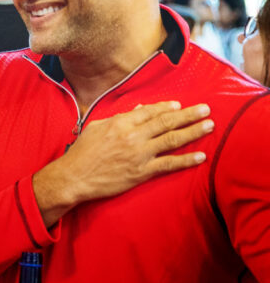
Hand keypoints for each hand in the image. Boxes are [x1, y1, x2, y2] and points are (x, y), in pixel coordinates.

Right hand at [33, 101, 212, 225]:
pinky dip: (186, 160)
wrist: (74, 177)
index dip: (168, 107)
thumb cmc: (82, 152)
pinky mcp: (142, 172)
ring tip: (209, 126)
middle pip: (166, 122)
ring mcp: (139, 154)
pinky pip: (169, 164)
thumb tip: (139, 109)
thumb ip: (120, 118)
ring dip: (193, 132)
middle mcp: (133, 136)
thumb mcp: (97, 128)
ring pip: (172, 139)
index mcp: (121, 123)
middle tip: (206, 110)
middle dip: (188, 115)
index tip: (181, 105)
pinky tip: (200, 156)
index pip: (150, 111)